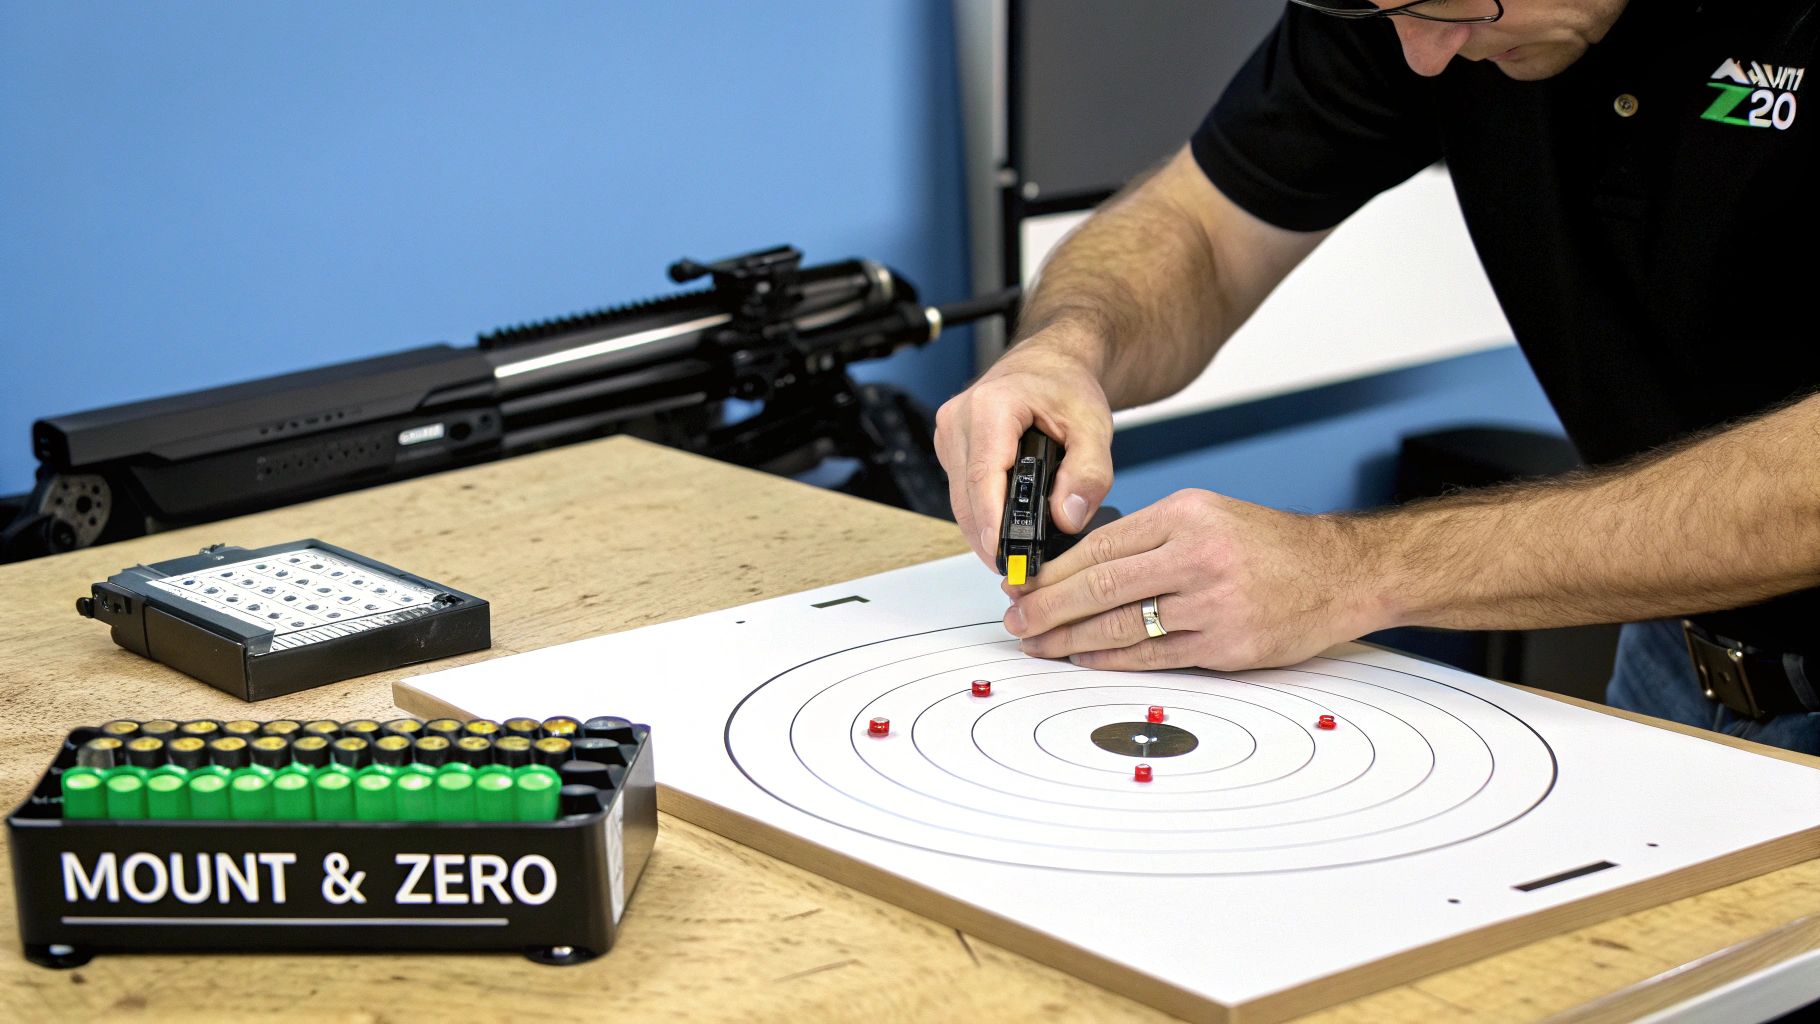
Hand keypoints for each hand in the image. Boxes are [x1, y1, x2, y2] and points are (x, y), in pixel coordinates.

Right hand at [933, 332, 1115, 567]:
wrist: (1050, 363)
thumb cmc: (1066, 386)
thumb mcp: (1094, 426)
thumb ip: (1089, 473)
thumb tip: (1068, 519)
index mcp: (990, 407)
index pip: (983, 476)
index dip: (991, 523)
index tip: (1002, 555)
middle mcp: (958, 419)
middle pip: (967, 496)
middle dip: (990, 537)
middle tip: (1019, 570)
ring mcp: (948, 434)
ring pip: (960, 499)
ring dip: (984, 530)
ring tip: (1015, 555)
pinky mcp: (949, 447)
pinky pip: (961, 492)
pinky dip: (982, 514)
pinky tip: (1004, 529)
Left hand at [1002, 489, 1387, 670]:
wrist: (1340, 573)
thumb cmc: (1270, 546)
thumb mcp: (1209, 515)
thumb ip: (1152, 537)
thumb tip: (1081, 567)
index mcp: (1186, 516)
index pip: (1101, 545)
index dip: (1054, 571)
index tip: (1023, 585)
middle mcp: (1197, 556)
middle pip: (1101, 586)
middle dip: (1048, 607)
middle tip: (1016, 622)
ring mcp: (1213, 604)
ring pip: (1122, 624)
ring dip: (1071, 639)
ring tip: (1039, 645)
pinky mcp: (1227, 645)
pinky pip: (1155, 655)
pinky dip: (1112, 659)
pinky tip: (1084, 659)